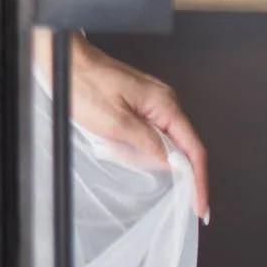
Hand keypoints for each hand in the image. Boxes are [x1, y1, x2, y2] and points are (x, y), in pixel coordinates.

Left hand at [58, 35, 210, 221]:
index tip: (200, 206)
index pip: (194, 148)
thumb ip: (148, 143)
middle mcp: (164, 101)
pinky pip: (146, 132)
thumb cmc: (84, 85)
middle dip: (157, 163)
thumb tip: (174, 162)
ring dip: (140, 153)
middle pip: (177, 147)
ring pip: (159, 141)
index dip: (198, 179)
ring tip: (112, 145)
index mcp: (164, 104)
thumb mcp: (115, 122)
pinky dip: (134, 144)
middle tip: (125, 159)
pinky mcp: (138, 103)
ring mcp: (152, 101)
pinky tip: (114, 141)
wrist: (65, 61)